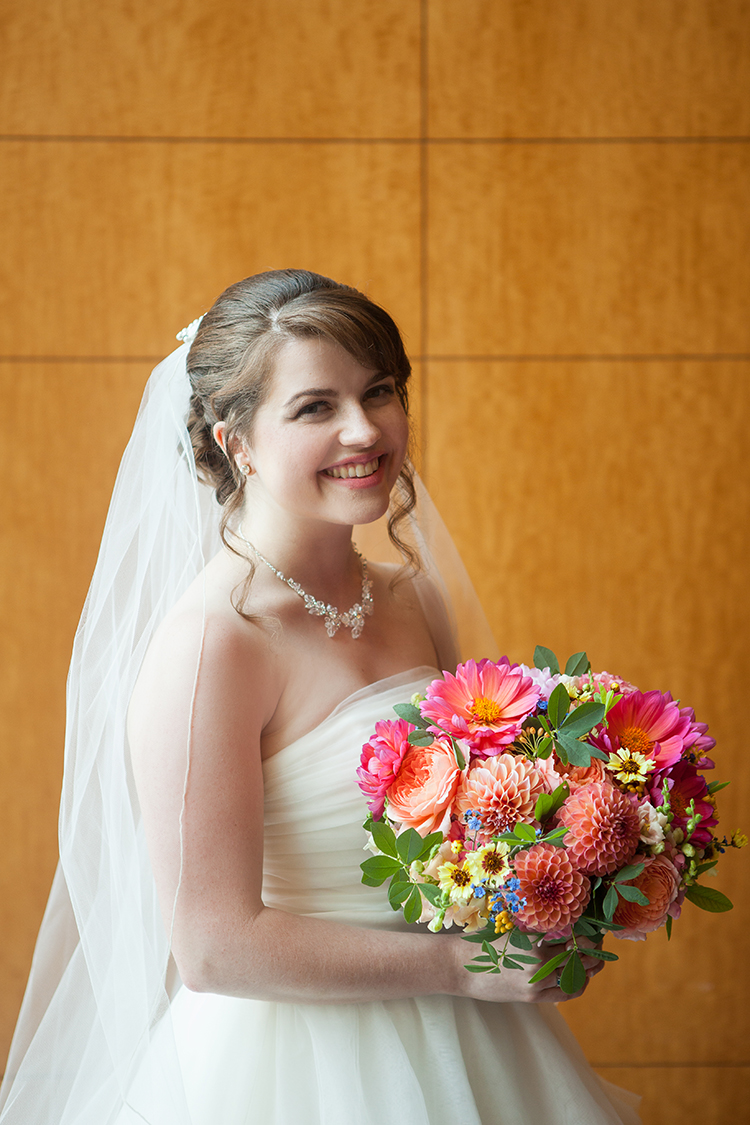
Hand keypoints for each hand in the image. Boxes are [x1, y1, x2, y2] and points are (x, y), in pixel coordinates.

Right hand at [452, 934, 603, 1004]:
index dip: (588, 932)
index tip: (596, 926)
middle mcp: (538, 961)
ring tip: (595, 960)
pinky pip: (563, 993)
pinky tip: (581, 979)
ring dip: (589, 968)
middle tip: (599, 941)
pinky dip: (576, 985)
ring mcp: (536, 982)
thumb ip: (536, 930)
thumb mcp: (510, 929)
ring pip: (575, 975)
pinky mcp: (532, 996)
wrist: (459, 967)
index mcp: (533, 939)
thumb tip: (562, 925)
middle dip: (593, 949)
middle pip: (578, 956)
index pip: (572, 935)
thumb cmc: (482, 941)